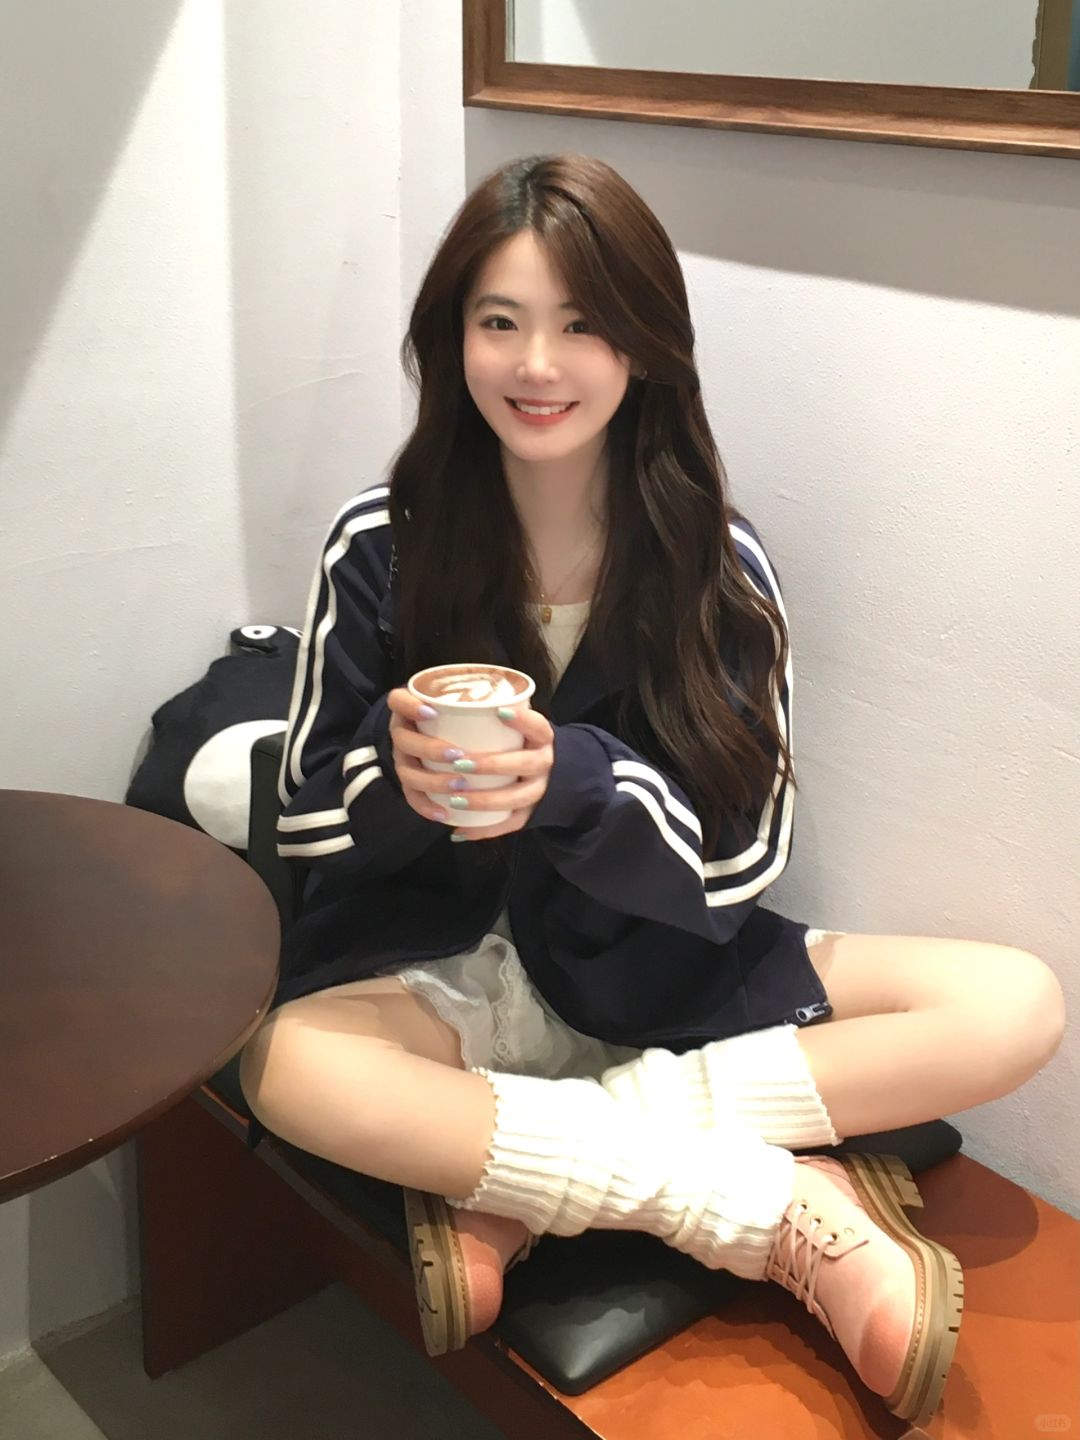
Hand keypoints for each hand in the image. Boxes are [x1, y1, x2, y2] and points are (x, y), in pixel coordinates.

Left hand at [386, 688, 554, 838]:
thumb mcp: (514, 722)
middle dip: (490, 765)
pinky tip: (459, 831)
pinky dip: (484, 830)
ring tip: (454, 799)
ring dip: (484, 800)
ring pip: (515, 799)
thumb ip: (487, 713)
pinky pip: (509, 825)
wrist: (551, 770)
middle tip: (459, 764)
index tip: (499, 711)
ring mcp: (539, 789)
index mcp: (542, 737)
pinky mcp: (530, 813)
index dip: (522, 720)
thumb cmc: (518, 740)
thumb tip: (435, 700)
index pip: (538, 725)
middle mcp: (545, 762)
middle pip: (523, 764)